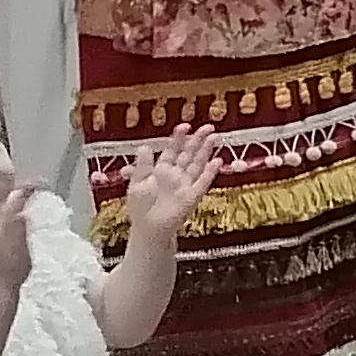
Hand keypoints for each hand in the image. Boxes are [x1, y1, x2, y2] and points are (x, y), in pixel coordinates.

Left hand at [123, 124, 222, 242]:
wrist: (149, 230)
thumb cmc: (141, 209)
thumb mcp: (137, 183)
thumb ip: (142, 165)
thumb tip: (145, 146)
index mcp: (161, 170)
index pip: (172, 150)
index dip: (178, 138)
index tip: (185, 125)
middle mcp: (176, 175)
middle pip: (189, 154)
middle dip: (198, 140)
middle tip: (208, 127)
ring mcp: (185, 185)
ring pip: (198, 164)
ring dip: (206, 151)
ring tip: (215, 137)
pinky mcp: (192, 196)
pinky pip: (203, 182)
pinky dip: (210, 172)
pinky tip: (217, 161)